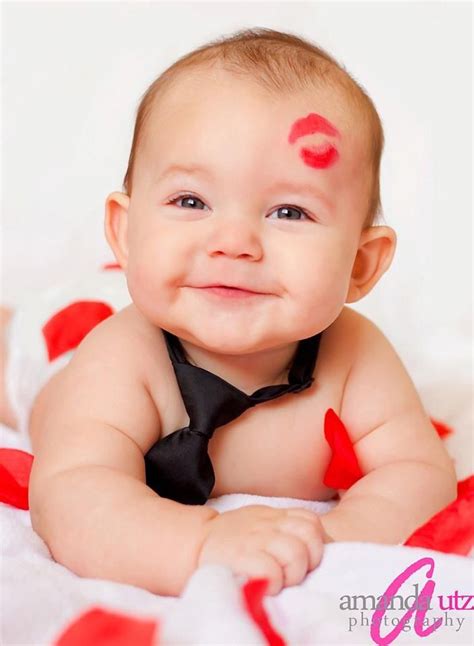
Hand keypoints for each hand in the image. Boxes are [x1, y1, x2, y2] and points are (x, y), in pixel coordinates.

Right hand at [197, 505, 324, 594]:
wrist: (192, 544)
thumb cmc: (230, 539)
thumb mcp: (258, 522)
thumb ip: (282, 526)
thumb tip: (311, 541)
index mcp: (273, 516)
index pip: (310, 521)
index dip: (314, 542)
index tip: (304, 558)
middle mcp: (267, 525)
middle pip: (310, 536)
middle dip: (309, 559)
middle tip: (292, 572)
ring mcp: (255, 540)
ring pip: (295, 553)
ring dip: (292, 574)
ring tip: (278, 580)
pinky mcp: (241, 558)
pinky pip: (271, 570)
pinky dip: (273, 582)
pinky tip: (265, 586)